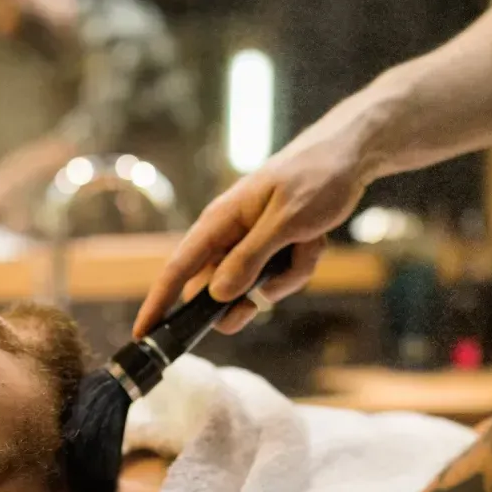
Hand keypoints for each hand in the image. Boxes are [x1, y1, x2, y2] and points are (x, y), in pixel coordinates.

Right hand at [133, 93, 383, 336]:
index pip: (179, 268)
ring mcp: (251, 245)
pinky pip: (279, 278)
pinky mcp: (272, 250)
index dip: (158, 303)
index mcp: (220, 221)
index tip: (143, 334)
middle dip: (252, 294)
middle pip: (220, 289)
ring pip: (257, 288)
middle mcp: (229, 236)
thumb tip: (216, 295)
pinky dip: (300, 265)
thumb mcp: (286, 221)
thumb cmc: (314, 178)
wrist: (348, 157)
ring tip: (310, 242)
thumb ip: (250, 258)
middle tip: (266, 295)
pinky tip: (315, 240)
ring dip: (288, 275)